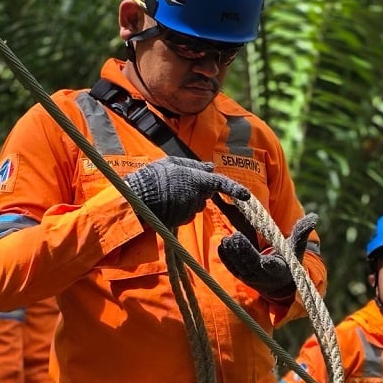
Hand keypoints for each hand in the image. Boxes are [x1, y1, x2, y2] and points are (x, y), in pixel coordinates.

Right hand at [124, 156, 249, 226]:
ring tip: (169, 191)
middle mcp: (197, 196)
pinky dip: (181, 207)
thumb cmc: (153, 177)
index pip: (221, 184)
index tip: (246, 196)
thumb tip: (211, 168)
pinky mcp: (183, 220)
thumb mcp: (173, 163)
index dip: (234, 190)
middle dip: (198, 188)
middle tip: (178, 181)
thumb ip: (194, 166)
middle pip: (206, 193)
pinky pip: (187, 213)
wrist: (136, 199)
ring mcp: (190, 210)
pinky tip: (167, 202)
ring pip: (196, 203)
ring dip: (188, 197)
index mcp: (197, 180)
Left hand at [218, 213, 316, 300]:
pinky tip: (223, 244)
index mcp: (279, 269)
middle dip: (244, 252)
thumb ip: (302, 233)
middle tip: (237, 237)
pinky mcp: (240, 276)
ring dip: (232, 253)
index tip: (266, 261)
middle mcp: (263, 276)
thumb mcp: (296, 249)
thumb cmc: (288, 260)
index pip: (274, 268)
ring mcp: (250, 278)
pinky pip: (231, 267)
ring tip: (229, 239)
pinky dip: (226, 257)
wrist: (278, 282)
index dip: (270, 265)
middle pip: (252, 265)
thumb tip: (314, 217)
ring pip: (239, 266)